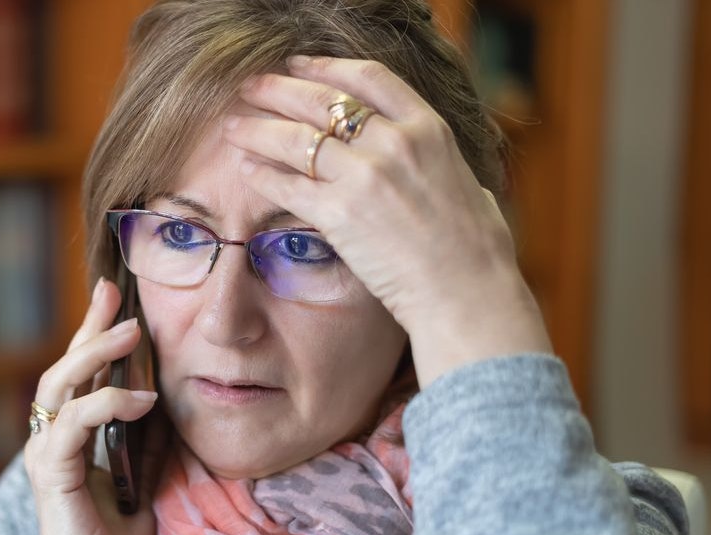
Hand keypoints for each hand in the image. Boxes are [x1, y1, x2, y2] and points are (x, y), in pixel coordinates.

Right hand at [24, 277, 161, 534]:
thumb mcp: (141, 480)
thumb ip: (146, 442)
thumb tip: (171, 401)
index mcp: (71, 439)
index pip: (81, 375)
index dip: (95, 335)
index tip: (116, 296)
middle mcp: (51, 439)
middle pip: (64, 367)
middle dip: (89, 327)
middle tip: (115, 293)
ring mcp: (47, 454)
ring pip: (61, 384)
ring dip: (96, 352)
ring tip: (132, 331)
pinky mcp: (53, 473)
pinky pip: (75, 423)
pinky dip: (106, 403)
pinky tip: (142, 397)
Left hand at [223, 56, 551, 385]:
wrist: (467, 292)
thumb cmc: (478, 250)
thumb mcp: (468, 183)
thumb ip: (440, 164)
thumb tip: (434, 163)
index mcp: (428, 129)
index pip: (368, 78)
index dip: (326, 68)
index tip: (299, 65)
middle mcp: (394, 143)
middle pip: (322, 102)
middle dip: (279, 90)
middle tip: (250, 88)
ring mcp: (365, 177)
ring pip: (295, 140)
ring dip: (258, 130)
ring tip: (233, 128)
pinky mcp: (339, 215)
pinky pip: (288, 186)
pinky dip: (263, 176)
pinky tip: (247, 171)